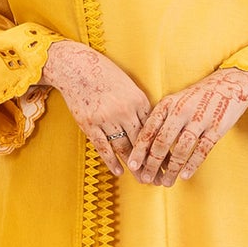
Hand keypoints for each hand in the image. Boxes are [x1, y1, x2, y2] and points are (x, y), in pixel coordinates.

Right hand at [40, 39, 150, 175]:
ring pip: (124, 148)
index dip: (162, 149)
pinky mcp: (89, 124)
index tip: (170, 163)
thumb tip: (151, 126)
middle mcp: (124, 111)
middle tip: (160, 179)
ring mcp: (106, 119)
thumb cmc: (106, 75)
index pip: (154, 131)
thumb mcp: (129, 86)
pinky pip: (103, 146)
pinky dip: (111, 161)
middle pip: (142, 143)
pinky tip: (119, 171)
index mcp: (139, 101)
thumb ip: (140, 106)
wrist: (77, 67)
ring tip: (143, 180)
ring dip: (134, 166)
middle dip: (152, 163)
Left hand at [126, 67, 247, 185]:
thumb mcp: (175, 101)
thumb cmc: (197, 97)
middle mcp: (181, 111)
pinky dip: (192, 165)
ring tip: (166, 182)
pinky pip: (202, 150)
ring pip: (181, 149)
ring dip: (171, 169)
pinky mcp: (216, 127)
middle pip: (162, 142)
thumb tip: (143, 147)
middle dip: (152, 164)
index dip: (139, 150)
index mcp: (168, 104)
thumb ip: (160, 120)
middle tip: (147, 179)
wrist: (229, 84)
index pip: (149, 130)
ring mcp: (199, 119)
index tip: (132, 166)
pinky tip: (184, 176)